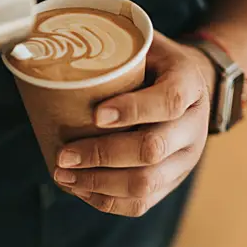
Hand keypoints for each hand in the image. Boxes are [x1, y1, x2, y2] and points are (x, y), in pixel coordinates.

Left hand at [54, 33, 215, 215]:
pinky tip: (79, 190)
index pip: (169, 101)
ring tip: (63, 175)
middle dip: (101, 155)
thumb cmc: (151, 62)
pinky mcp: (172, 182)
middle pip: (152, 150)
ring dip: (98, 184)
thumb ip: (112, 46)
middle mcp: (194, 126)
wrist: (188, 87)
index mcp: (189, 84)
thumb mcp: (143, 43)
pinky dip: (106, 201)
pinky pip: (142, 203)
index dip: (132, 110)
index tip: (95, 114)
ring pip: (146, 184)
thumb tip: (51, 47)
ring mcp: (185, 159)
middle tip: (63, 155)